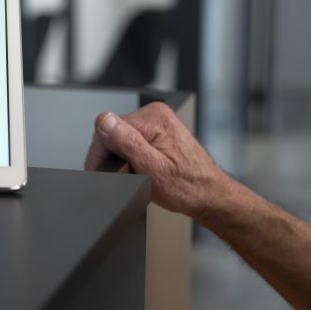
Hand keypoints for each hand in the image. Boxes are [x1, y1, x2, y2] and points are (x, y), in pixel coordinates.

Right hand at [84, 102, 231, 219]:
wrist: (208, 195)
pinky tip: (144, 167)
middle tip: (132, 175)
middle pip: (112, 132)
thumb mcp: (152, 169)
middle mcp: (155, 114)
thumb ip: (126, 142)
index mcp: (153, 119)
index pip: (106, 127)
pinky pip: (131, 139)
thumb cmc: (187, 188)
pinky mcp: (158, 130)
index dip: (102, 154)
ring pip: (119, 138)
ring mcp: (157, 121)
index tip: (109, 172)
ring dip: (123, 157)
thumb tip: (104, 122)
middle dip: (115, 156)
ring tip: (140, 173)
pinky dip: (132, 156)